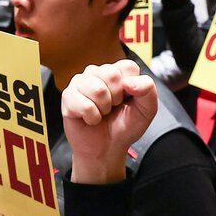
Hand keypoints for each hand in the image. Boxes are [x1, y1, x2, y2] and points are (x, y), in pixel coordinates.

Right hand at [62, 60, 157, 184]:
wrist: (106, 149)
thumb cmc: (125, 127)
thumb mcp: (147, 109)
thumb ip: (147, 89)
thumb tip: (128, 82)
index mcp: (117, 72)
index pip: (127, 66)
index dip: (132, 88)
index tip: (127, 100)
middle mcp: (97, 73)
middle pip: (111, 74)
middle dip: (116, 98)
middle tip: (113, 108)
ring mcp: (80, 82)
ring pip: (97, 89)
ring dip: (103, 108)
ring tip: (101, 113)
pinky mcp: (68, 96)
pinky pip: (84, 104)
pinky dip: (92, 117)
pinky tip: (90, 119)